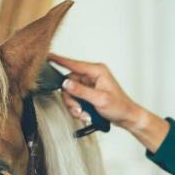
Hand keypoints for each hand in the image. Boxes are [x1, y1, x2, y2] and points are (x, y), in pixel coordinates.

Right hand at [47, 53, 169, 150]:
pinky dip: (78, 109)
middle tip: (78, 110)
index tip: (47, 56)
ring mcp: (89, 85)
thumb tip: (66, 83)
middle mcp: (92, 76)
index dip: (59, 60)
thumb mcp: (100, 99)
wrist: (127, 117)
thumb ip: (81, 91)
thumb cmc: (120, 107)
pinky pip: (75, 99)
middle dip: (71, 99)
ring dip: (74, 106)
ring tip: (84, 114)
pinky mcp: (88, 94)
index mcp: (97, 71)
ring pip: (70, 93)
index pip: (74, 64)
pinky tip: (86, 115)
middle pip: (69, 83)